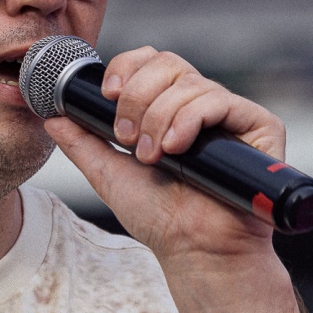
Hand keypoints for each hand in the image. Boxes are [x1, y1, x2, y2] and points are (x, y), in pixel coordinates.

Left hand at [43, 48, 285, 266]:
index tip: (108, 95)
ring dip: (159, 119)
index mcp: (168, 109)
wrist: (195, 251)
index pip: (150, 62)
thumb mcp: (109, 174)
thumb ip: (82, 143)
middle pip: (167, 63)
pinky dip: (189, 120)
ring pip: (188, 83)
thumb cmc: (162, 219)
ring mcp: (230, 115)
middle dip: (136, 98)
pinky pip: (220, 100)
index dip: (126, 68)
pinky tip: (176, 149)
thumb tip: (51, 117)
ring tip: (153, 157)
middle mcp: (200, 106)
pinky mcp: (260, 127)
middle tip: (127, 139)